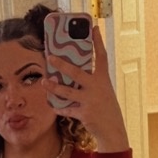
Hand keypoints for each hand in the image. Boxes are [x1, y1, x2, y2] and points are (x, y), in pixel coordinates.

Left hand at [42, 26, 129, 151]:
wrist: (113, 130)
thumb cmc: (106, 108)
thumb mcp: (104, 91)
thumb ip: (91, 82)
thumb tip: (73, 73)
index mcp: (103, 79)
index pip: (101, 56)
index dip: (97, 41)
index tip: (92, 27)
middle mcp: (97, 87)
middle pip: (76, 72)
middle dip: (62, 64)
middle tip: (49, 57)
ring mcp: (90, 101)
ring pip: (67, 92)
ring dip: (54, 87)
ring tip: (44, 82)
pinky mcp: (84, 113)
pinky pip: (68, 109)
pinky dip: (59, 107)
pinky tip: (52, 105)